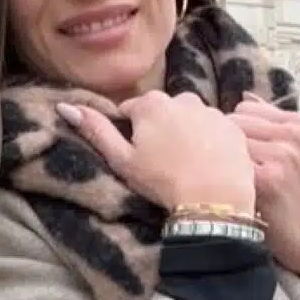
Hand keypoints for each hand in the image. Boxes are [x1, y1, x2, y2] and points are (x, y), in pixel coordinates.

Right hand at [57, 91, 254, 212]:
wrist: (215, 202)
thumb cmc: (162, 181)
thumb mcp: (121, 159)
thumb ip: (95, 129)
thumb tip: (65, 107)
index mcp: (150, 104)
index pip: (130, 111)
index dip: (130, 133)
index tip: (138, 155)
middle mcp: (182, 98)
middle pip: (161, 111)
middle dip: (159, 130)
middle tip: (161, 161)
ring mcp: (211, 111)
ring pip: (189, 118)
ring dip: (184, 134)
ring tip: (186, 164)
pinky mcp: (234, 127)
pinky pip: (214, 129)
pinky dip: (209, 141)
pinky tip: (207, 163)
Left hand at [230, 96, 299, 299]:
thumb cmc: (299, 195)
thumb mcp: (297, 151)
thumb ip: (271, 122)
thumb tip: (245, 95)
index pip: (244, 108)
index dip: (234, 129)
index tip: (235, 149)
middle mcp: (293, 135)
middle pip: (231, 122)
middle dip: (224, 141)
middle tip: (228, 166)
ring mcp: (282, 155)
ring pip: (225, 141)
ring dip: (221, 159)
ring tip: (230, 178)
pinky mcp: (268, 179)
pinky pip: (227, 165)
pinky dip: (222, 176)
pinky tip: (229, 189)